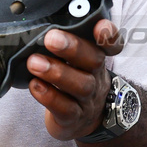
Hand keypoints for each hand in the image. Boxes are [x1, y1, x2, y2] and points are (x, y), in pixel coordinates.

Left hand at [26, 20, 123, 140]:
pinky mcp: (73, 119)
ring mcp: (87, 100)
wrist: (81, 121)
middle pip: (94, 60)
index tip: (99, 25)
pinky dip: (49, 96)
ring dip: (56, 72)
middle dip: (73, 48)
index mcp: (96, 58)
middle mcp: (96, 77)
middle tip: (51, 38)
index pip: (112, 44)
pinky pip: (65, 108)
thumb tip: (35, 24)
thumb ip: (61, 42)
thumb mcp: (73, 61)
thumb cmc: (72, 81)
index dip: (109, 35)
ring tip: (34, 63)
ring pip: (80, 86)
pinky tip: (35, 85)